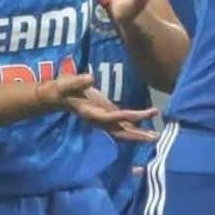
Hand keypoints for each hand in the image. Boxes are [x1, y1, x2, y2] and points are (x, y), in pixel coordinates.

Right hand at [37, 72, 158, 142]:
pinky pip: (122, 125)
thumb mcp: (67, 84)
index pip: (111, 117)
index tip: (141, 114)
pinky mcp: (107, 116)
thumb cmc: (62, 89)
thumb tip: (90, 78)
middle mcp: (99, 121)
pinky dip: (134, 127)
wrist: (57, 97)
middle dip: (137, 134)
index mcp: (91, 114)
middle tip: (156, 136)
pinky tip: (147, 129)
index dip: (125, 116)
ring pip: (123, 131)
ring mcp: (104, 120)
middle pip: (120, 131)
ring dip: (139, 134)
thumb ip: (77, 81)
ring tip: (156, 135)